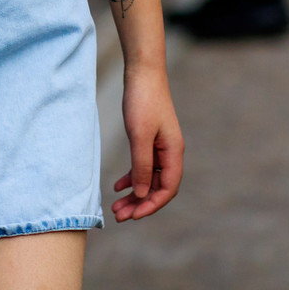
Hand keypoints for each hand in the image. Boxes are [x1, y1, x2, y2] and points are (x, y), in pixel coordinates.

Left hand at [112, 64, 182, 221]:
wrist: (143, 73)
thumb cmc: (143, 101)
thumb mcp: (139, 136)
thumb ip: (141, 166)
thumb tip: (141, 195)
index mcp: (173, 152)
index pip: (167, 189)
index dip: (151, 205)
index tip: (133, 216)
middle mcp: (170, 152)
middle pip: (157, 187)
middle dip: (140, 204)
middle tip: (118, 216)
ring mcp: (160, 147)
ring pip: (148, 179)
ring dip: (134, 194)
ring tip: (115, 206)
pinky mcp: (150, 141)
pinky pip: (143, 167)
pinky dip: (132, 178)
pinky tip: (118, 186)